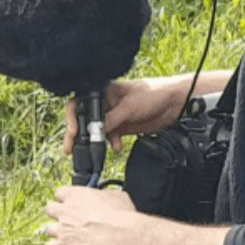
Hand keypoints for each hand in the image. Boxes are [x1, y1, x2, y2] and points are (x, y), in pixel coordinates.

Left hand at [44, 186, 138, 244]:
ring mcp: (61, 228)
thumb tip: (108, 196)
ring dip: (55, 233)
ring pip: (47, 228)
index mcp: (76, 195)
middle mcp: (65, 209)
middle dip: (56, 215)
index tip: (70, 204)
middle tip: (66, 220)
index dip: (65, 200)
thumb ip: (105, 195)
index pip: (60, 193)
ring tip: (66, 237)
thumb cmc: (122, 217)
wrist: (121, 237)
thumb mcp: (117, 197)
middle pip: (49, 209)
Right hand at [63, 77, 185, 153]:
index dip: (72, 117)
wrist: (174, 103)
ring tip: (90, 154)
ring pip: (95, 130)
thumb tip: (93, 131)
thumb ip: (111, 119)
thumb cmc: (153, 93)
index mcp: (103, 91)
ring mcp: (113, 115)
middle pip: (84, 118)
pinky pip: (109, 137)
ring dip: (93, 142)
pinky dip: (111, 143)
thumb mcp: (129, 107)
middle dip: (76, 134)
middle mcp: (105, 103)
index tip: (73, 132)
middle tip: (69, 148)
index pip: (80, 103)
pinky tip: (116, 147)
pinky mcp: (121, 126)